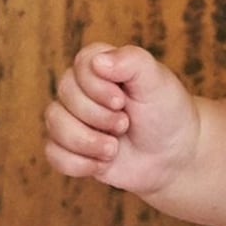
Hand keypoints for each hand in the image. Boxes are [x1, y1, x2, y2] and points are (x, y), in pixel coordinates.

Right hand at [44, 43, 200, 199]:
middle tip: (125, 125)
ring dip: (87, 142)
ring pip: (54, 124)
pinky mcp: (69, 146)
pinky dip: (77, 163)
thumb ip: (132, 61)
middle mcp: (80, 88)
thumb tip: (98, 61)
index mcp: (99, 64)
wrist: (172, 157)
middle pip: (64, 96)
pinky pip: (52, 153)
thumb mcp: (157, 81)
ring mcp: (72, 117)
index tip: (123, 102)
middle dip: (98, 118)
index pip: (79, 67)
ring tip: (113, 149)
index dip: (98, 89)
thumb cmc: (166, 113)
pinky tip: (101, 164)